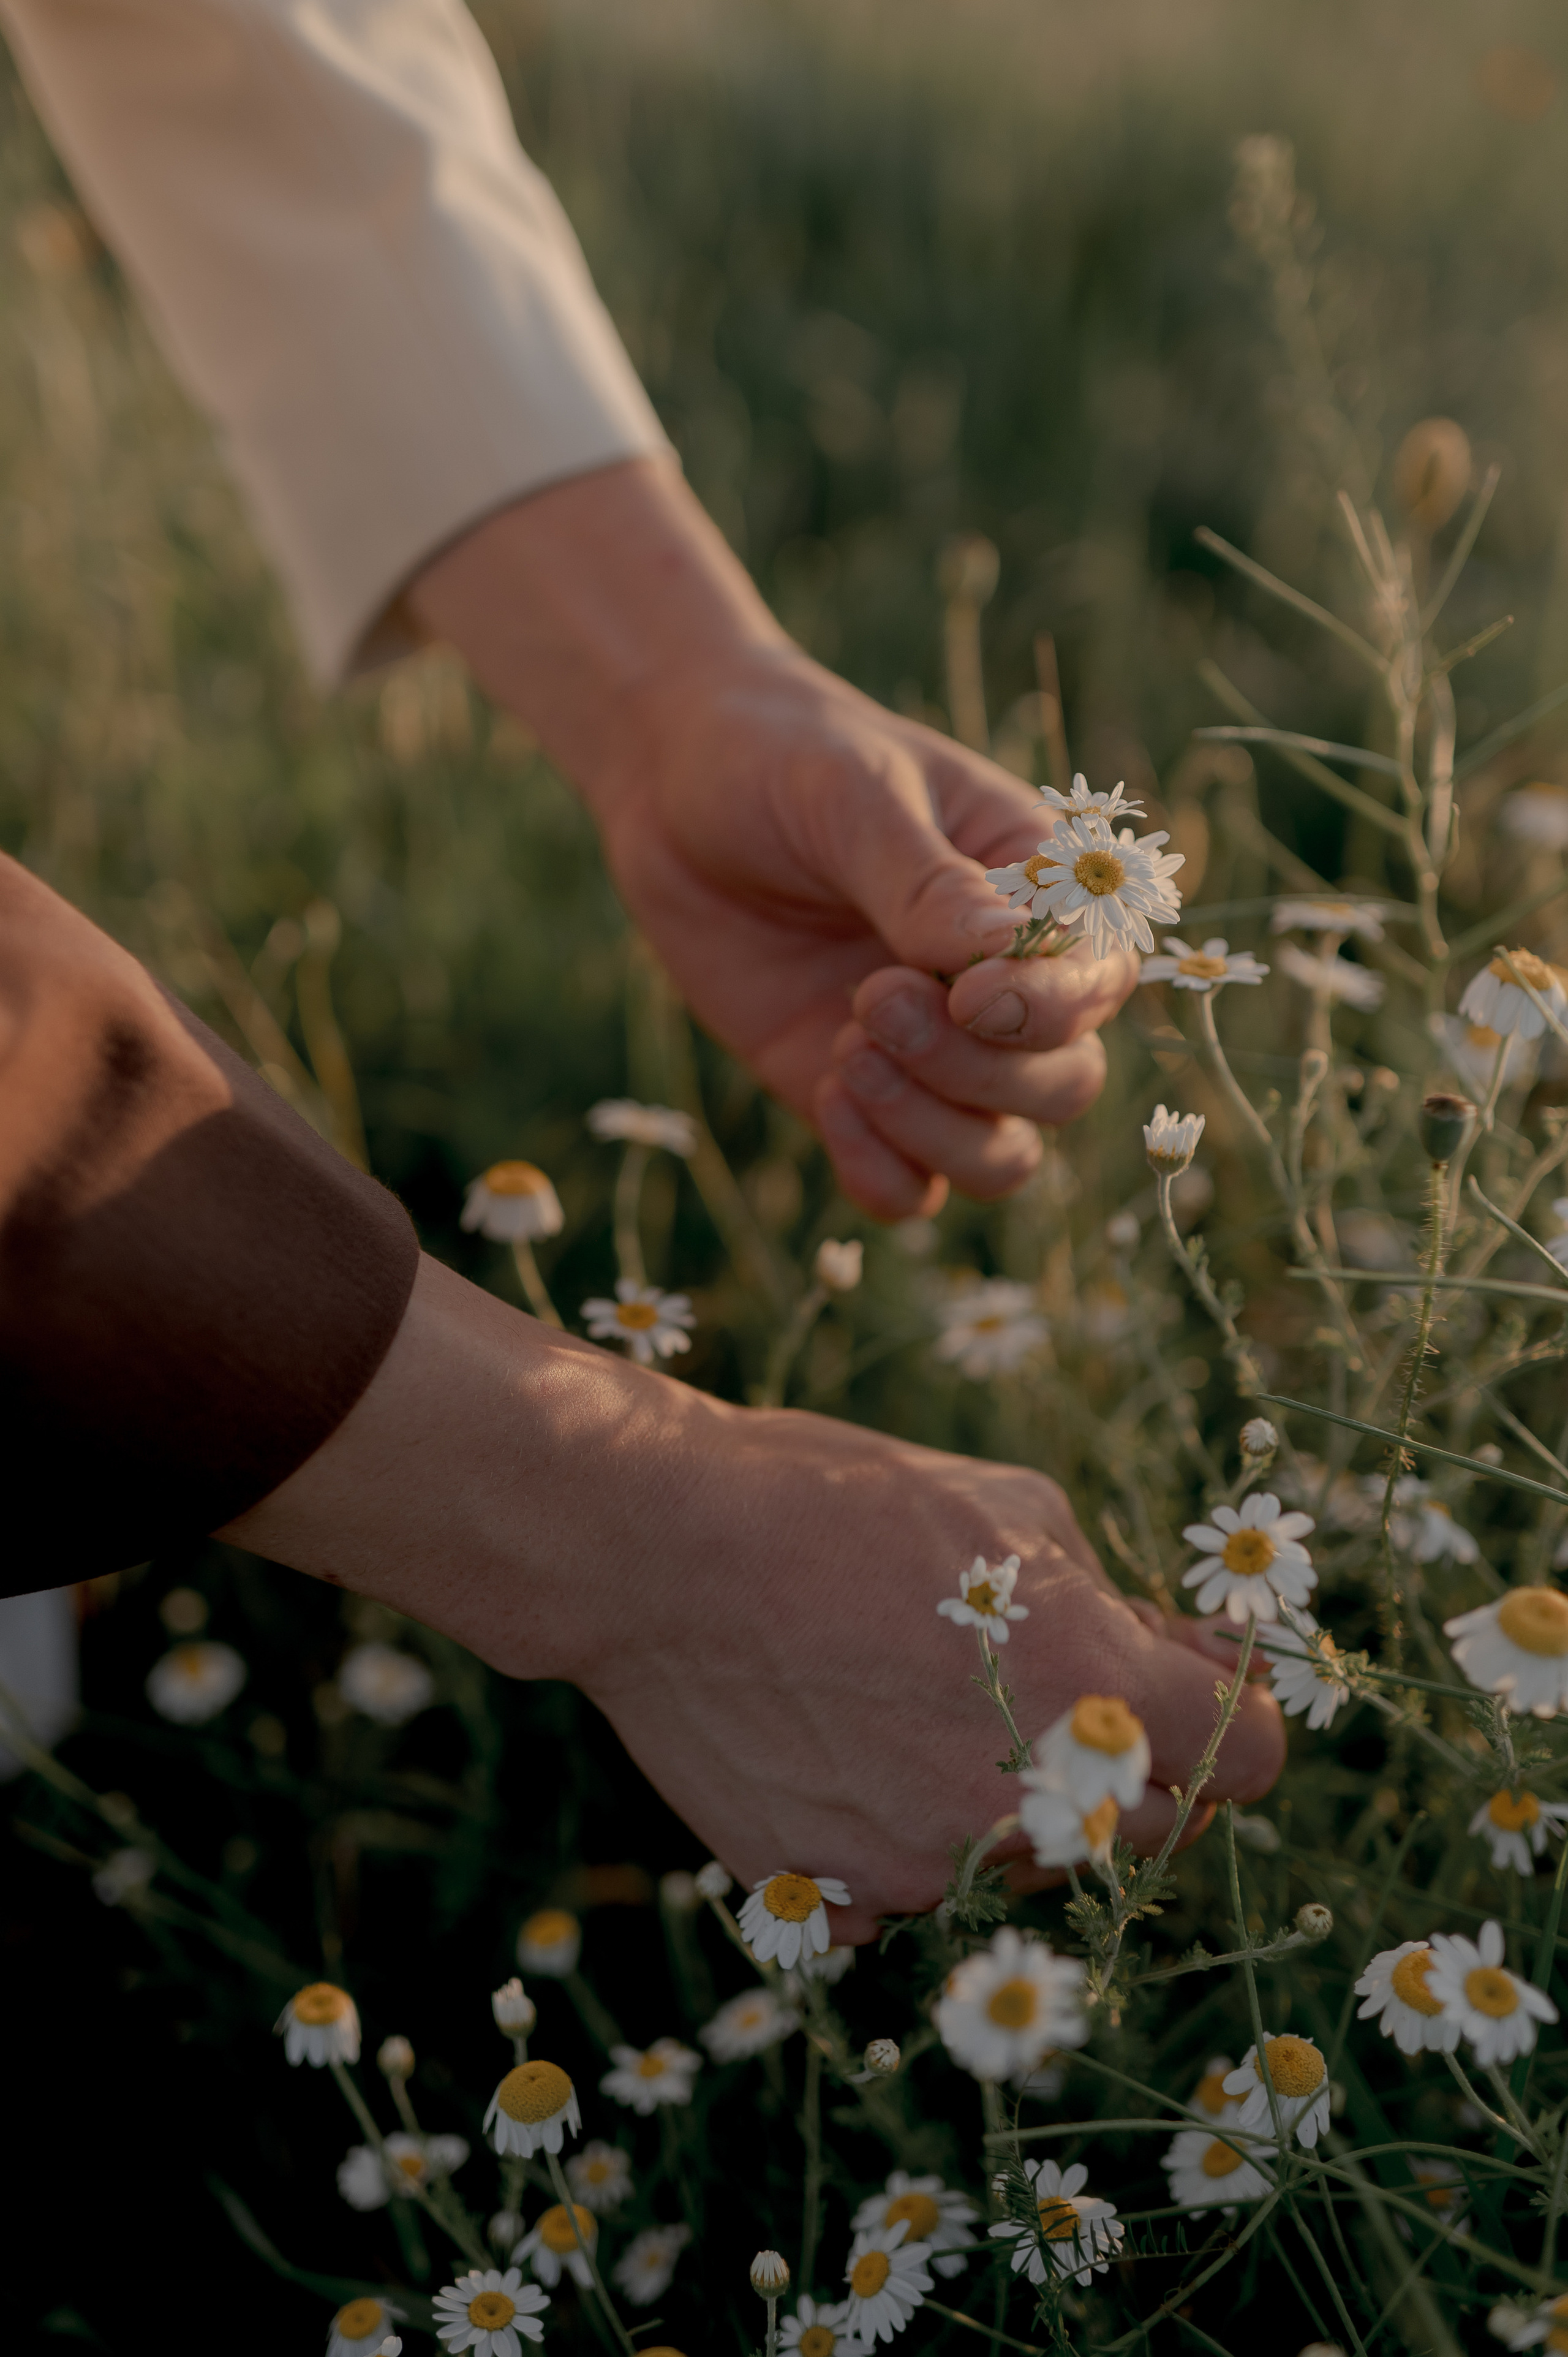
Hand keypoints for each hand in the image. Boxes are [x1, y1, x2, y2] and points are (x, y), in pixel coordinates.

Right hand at [227, 1261, 1285, 1937]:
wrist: (658, 1551)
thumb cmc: (840, 1501)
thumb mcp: (1017, 1511)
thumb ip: (1113, 1603)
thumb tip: (1168, 1657)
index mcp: (1098, 1697)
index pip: (1252, 1760)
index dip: (1234, 1710)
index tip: (1195, 1678)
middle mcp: (1030, 1807)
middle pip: (1151, 1826)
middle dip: (1134, 1757)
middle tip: (1059, 1680)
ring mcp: (930, 1867)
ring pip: (1026, 1858)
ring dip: (1016, 1794)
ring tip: (923, 1693)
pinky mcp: (839, 1899)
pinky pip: (915, 1885)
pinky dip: (904, 1830)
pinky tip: (850, 1743)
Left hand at [408, 459, 1139, 1218]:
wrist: (672, 785)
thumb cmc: (782, 759)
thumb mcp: (853, 795)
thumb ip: (925, 883)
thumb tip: (999, 957)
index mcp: (1035, 892)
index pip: (1096, 982)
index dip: (1049, 1010)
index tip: (968, 996)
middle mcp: (1001, 987)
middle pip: (1062, 1086)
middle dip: (978, 1071)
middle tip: (871, 999)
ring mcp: (933, 1054)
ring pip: (999, 1156)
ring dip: (933, 1129)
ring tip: (845, 1048)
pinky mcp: (860, 1099)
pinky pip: (910, 1188)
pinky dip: (881, 1170)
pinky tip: (826, 1091)